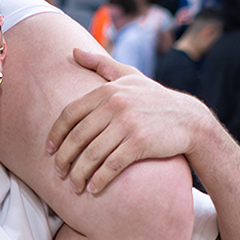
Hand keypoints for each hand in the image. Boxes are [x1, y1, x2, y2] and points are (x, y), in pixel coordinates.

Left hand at [46, 45, 208, 195]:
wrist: (189, 119)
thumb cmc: (155, 98)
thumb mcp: (129, 75)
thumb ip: (100, 63)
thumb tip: (72, 51)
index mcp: (107, 90)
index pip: (70, 114)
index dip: (56, 134)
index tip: (49, 150)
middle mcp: (114, 105)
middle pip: (77, 137)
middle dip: (64, 159)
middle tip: (58, 173)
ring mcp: (127, 125)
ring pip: (92, 155)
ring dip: (78, 175)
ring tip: (74, 186)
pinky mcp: (140, 143)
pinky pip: (111, 166)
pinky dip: (99, 180)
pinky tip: (93, 189)